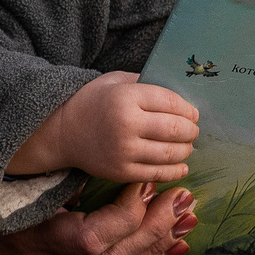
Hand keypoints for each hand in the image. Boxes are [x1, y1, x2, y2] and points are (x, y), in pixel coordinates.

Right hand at [0, 182, 197, 254]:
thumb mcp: (28, 179)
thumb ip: (71, 178)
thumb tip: (122, 164)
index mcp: (32, 240)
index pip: (90, 240)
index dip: (125, 215)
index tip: (147, 184)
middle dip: (151, 231)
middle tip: (182, 201)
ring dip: (154, 248)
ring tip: (186, 221)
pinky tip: (173, 250)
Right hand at [6, 70, 199, 180]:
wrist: (61, 131)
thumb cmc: (93, 101)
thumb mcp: (116, 81)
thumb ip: (146, 82)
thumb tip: (180, 91)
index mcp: (126, 97)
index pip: (171, 102)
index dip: (188, 109)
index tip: (194, 113)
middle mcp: (126, 125)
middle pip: (175, 129)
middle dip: (191, 130)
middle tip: (193, 130)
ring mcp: (123, 151)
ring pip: (170, 153)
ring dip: (186, 150)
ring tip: (187, 146)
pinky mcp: (120, 172)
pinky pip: (156, 173)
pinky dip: (175, 171)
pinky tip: (182, 166)